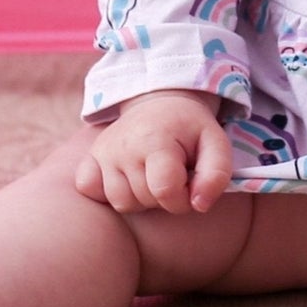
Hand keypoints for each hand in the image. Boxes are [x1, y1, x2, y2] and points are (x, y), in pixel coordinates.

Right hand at [75, 90, 233, 215]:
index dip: (183, 198)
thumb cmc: (190, 127)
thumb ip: (216, 175)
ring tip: (152, 176)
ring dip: (140, 198)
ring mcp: (103, 152)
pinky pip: (90, 189)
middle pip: (145, 199)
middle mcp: (123, 146)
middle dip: (165, 197)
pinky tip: (125, 177)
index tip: (190, 185)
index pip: (166, 191)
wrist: (159, 102)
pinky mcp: (90, 157)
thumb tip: (200, 205)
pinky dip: (106, 191)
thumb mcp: (215, 143)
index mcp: (156, 140)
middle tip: (173, 174)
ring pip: (121, 202)